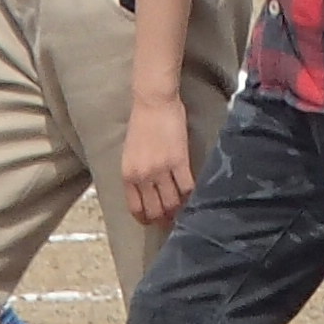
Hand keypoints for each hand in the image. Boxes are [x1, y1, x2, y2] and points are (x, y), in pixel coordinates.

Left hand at [122, 93, 197, 227]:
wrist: (153, 101)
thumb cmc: (141, 123)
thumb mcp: (130, 153)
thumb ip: (137, 173)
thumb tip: (148, 191)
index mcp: (128, 174)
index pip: (136, 208)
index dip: (146, 219)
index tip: (153, 221)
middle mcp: (142, 177)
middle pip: (155, 210)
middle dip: (164, 219)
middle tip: (173, 219)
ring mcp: (161, 170)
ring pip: (172, 203)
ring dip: (179, 211)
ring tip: (184, 211)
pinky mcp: (179, 161)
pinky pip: (187, 188)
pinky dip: (192, 196)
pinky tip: (195, 196)